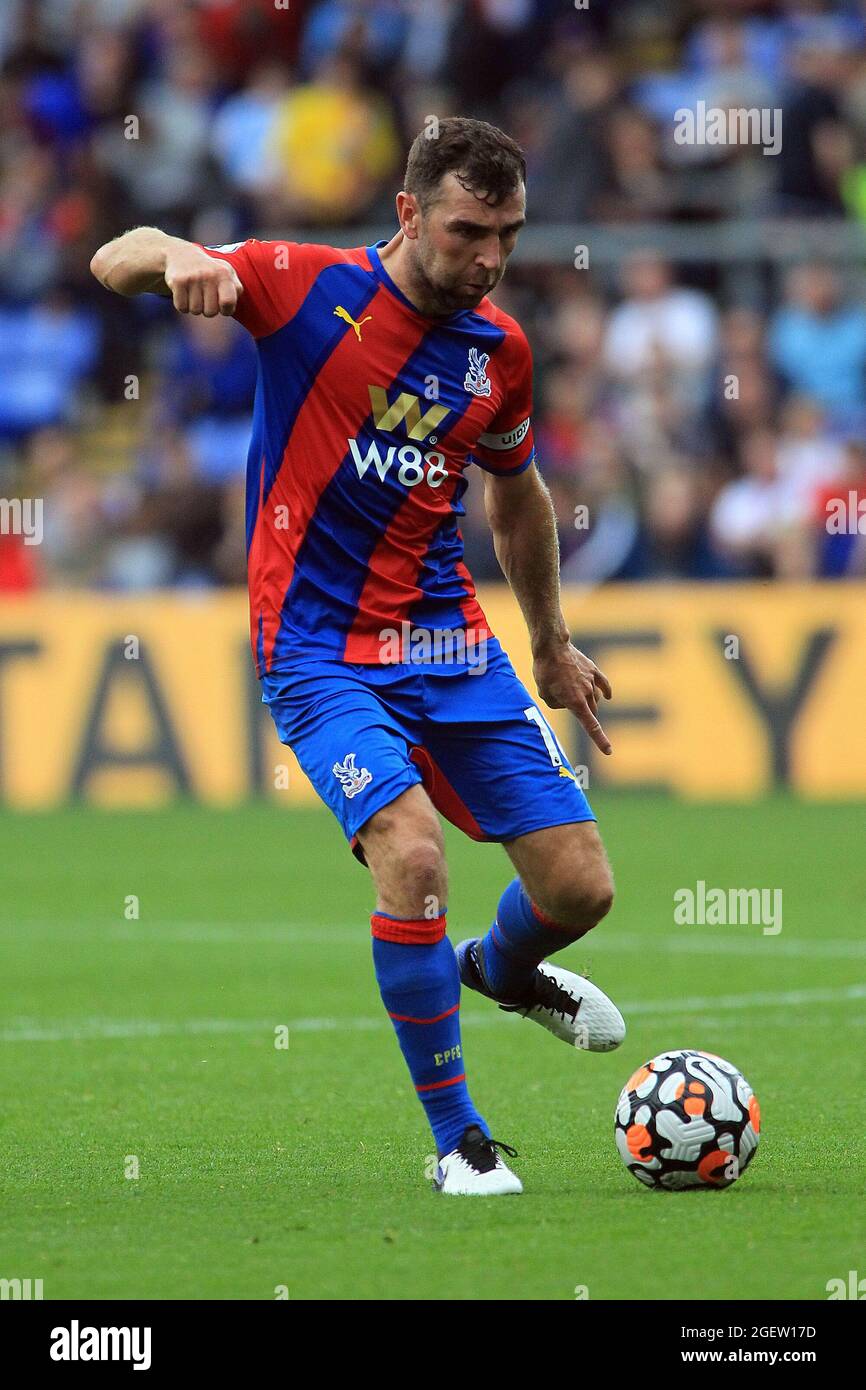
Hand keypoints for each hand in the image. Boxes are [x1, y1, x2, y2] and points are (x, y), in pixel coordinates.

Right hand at [164, 247, 242, 316]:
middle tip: (205, 297)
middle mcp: (209, 274)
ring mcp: (193, 277)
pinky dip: (182, 305)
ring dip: (195, 307)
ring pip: (195, 311)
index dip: (226, 310)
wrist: (181, 254)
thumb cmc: (210, 270)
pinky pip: (182, 307)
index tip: (222, 305)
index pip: (228, 303)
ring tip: (195, 293)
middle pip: (211, 312)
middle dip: (208, 310)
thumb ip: (236, 290)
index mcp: (224, 274)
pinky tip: (184, 294)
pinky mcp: (178, 281)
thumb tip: (231, 306)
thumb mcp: (227, 274)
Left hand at [533, 641, 612, 755]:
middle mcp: (587, 694)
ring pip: (595, 698)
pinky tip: (608, 696)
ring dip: (588, 702)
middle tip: (571, 710)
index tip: (609, 751)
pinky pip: (603, 684)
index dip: (600, 740)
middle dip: (586, 716)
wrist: (552, 648)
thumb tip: (567, 702)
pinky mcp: (593, 670)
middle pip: (592, 712)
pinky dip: (605, 691)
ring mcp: (592, 681)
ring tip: (571, 692)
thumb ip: (558, 704)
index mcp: (576, 703)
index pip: (591, 726)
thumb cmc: (545, 672)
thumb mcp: (545, 694)